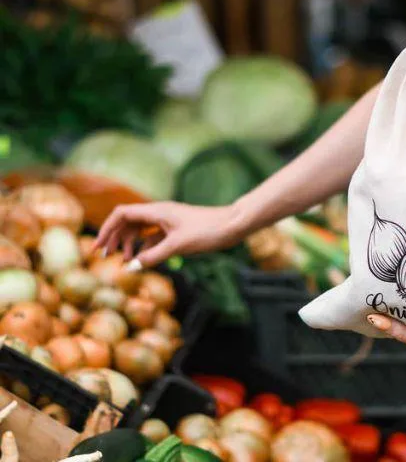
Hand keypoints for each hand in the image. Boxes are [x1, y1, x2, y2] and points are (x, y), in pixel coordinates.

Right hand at [94, 201, 246, 268]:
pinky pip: (154, 236)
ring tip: (123, 261)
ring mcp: (168, 221)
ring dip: (129, 243)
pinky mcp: (177, 230)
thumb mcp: (177, 246)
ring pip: (140, 230)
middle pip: (128, 222)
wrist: (233, 225)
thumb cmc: (207, 231)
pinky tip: (142, 259)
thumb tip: (129, 268)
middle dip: (114, 238)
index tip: (98, 248)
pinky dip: (145, 247)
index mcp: (156, 211)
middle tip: (105, 258)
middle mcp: (159, 213)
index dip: (107, 230)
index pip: (121, 214)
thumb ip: (152, 257)